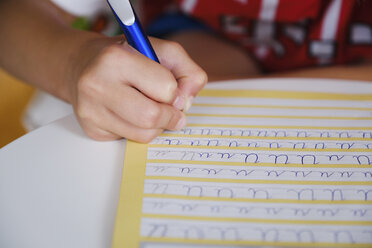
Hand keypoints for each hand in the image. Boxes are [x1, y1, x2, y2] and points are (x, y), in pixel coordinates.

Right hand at [68, 36, 206, 142]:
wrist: (82, 64)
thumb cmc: (126, 57)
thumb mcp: (160, 50)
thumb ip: (187, 70)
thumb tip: (186, 102)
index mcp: (116, 59)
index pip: (166, 88)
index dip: (175, 91)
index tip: (171, 89)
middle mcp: (97, 85)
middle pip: (152, 117)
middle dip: (170, 116)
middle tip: (171, 110)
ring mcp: (90, 110)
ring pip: (144, 135)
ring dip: (157, 126)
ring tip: (150, 108)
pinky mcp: (92, 129)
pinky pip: (130, 140)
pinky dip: (140, 130)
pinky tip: (131, 114)